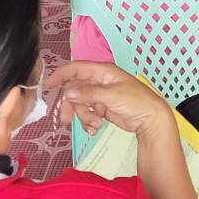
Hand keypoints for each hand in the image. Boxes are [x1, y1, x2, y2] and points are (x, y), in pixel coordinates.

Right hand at [50, 61, 172, 137]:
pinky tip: (95, 128)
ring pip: (80, 104)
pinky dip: (88, 122)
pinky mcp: (102, 109)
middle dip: (70, 105)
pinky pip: (87, 114)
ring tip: (95, 125)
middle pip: (74, 90)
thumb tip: (67, 91)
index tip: (47, 86)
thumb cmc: (136, 101)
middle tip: (65, 120)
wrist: (151, 120)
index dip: (60, 75)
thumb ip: (88, 93)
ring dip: (83, 116)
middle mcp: (99, 81)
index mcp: (102, 71)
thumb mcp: (111, 96)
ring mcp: (100, 96)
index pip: (76, 69)